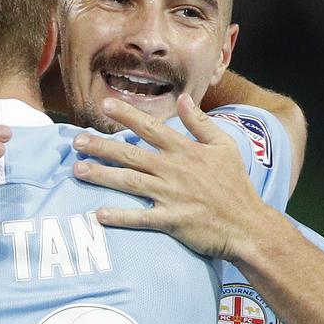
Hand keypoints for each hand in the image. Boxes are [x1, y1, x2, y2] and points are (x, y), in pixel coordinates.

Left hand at [70, 95, 270, 259]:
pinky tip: (98, 214)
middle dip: (100, 146)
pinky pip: (140, 218)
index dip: (127, 115)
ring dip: (101, 175)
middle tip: (76, 141)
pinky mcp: (171, 220)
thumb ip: (201, 123)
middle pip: (130, 154)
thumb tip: (183, 98)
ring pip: (129, 182)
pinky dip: (120, 216)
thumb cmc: (237, 186)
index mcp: (186, 151)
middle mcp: (174, 170)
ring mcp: (171, 195)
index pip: (150, 127)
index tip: (105, 105)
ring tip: (77, 170)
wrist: (248, 225)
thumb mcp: (225, 146)